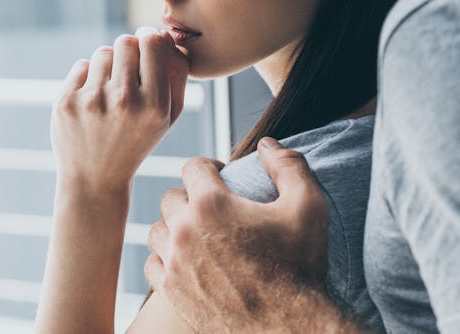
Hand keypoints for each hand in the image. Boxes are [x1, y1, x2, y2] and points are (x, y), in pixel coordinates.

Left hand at [51, 30, 189, 192]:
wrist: (95, 179)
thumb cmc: (136, 140)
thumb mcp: (168, 117)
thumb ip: (177, 75)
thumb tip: (167, 35)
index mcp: (155, 105)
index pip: (153, 43)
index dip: (150, 37)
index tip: (147, 42)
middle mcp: (124, 101)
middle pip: (126, 42)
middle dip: (128, 49)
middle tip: (128, 66)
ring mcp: (92, 101)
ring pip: (103, 52)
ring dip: (108, 64)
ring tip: (110, 90)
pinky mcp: (66, 102)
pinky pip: (82, 65)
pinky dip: (88, 76)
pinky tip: (92, 100)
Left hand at [144, 138, 329, 331]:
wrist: (290, 327)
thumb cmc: (301, 268)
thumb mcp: (308, 207)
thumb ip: (288, 166)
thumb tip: (267, 144)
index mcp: (212, 203)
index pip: (193, 166)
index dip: (208, 167)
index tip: (219, 176)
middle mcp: (185, 229)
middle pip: (171, 197)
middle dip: (191, 196)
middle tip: (212, 208)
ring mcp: (174, 262)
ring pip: (157, 230)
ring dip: (174, 227)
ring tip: (196, 233)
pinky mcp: (171, 290)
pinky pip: (152, 263)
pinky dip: (165, 258)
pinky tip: (185, 260)